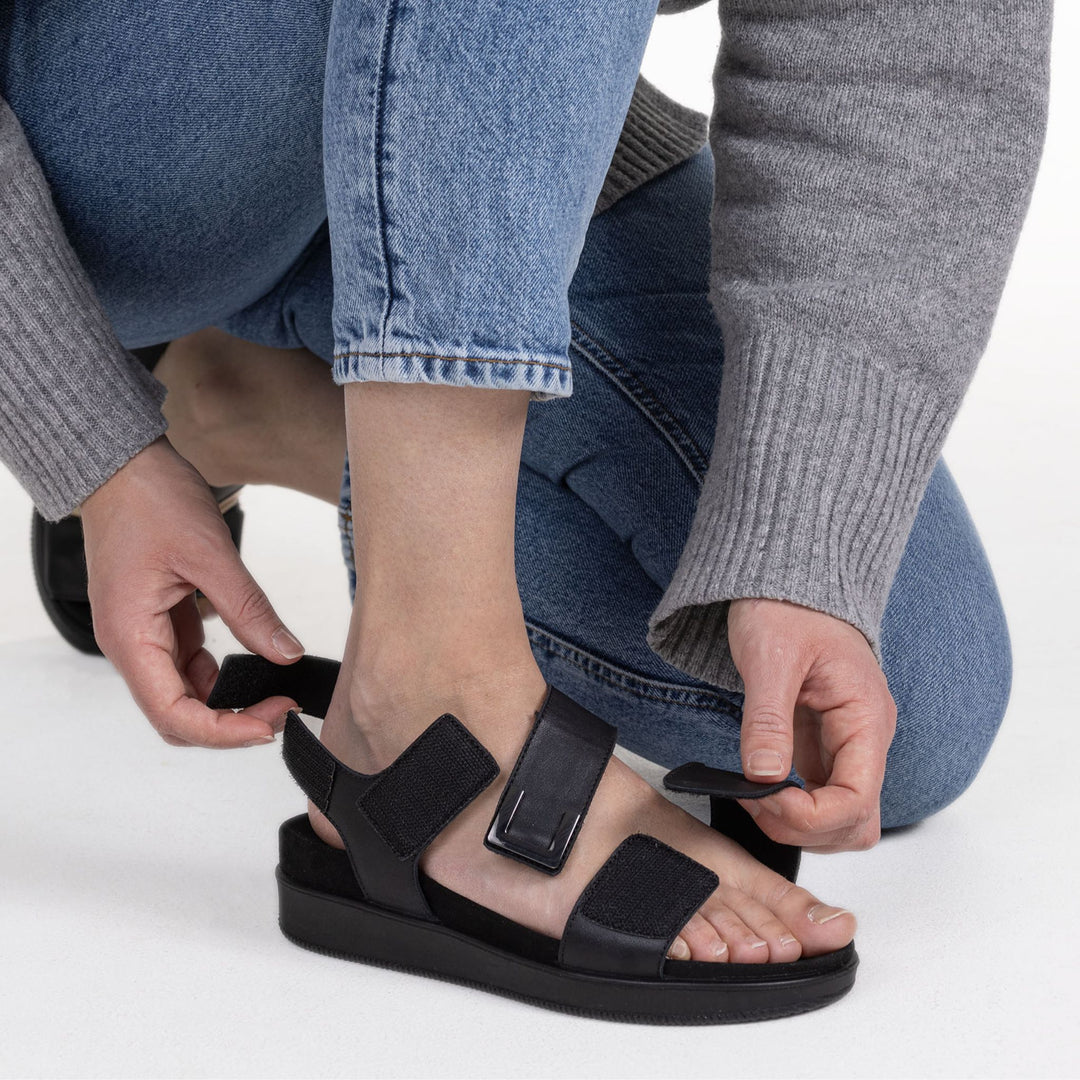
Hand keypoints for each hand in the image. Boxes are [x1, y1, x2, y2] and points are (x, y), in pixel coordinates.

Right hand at [80, 437, 303, 746]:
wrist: (125, 466)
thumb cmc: (151, 500)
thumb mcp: (210, 554)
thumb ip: (249, 609)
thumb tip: (285, 654)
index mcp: (130, 636)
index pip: (172, 714)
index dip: (222, 732)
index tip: (268, 725)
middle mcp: (131, 644)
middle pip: (176, 716)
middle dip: (229, 724)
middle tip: (281, 710)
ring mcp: (144, 635)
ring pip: (183, 695)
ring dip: (226, 704)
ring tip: (275, 692)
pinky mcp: (161, 622)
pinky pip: (188, 666)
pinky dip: (220, 676)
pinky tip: (255, 665)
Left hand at [728, 598, 896, 852]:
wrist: (786, 582)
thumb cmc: (786, 608)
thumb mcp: (770, 658)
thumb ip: (768, 719)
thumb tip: (764, 777)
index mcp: (865, 718)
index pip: (856, 802)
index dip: (808, 817)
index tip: (762, 797)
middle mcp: (865, 739)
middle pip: (854, 823)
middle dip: (804, 828)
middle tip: (752, 799)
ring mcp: (845, 746)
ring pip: (840, 819)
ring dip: (798, 824)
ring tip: (752, 793)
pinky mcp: (822, 745)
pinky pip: (818, 797)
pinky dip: (790, 806)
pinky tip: (757, 787)